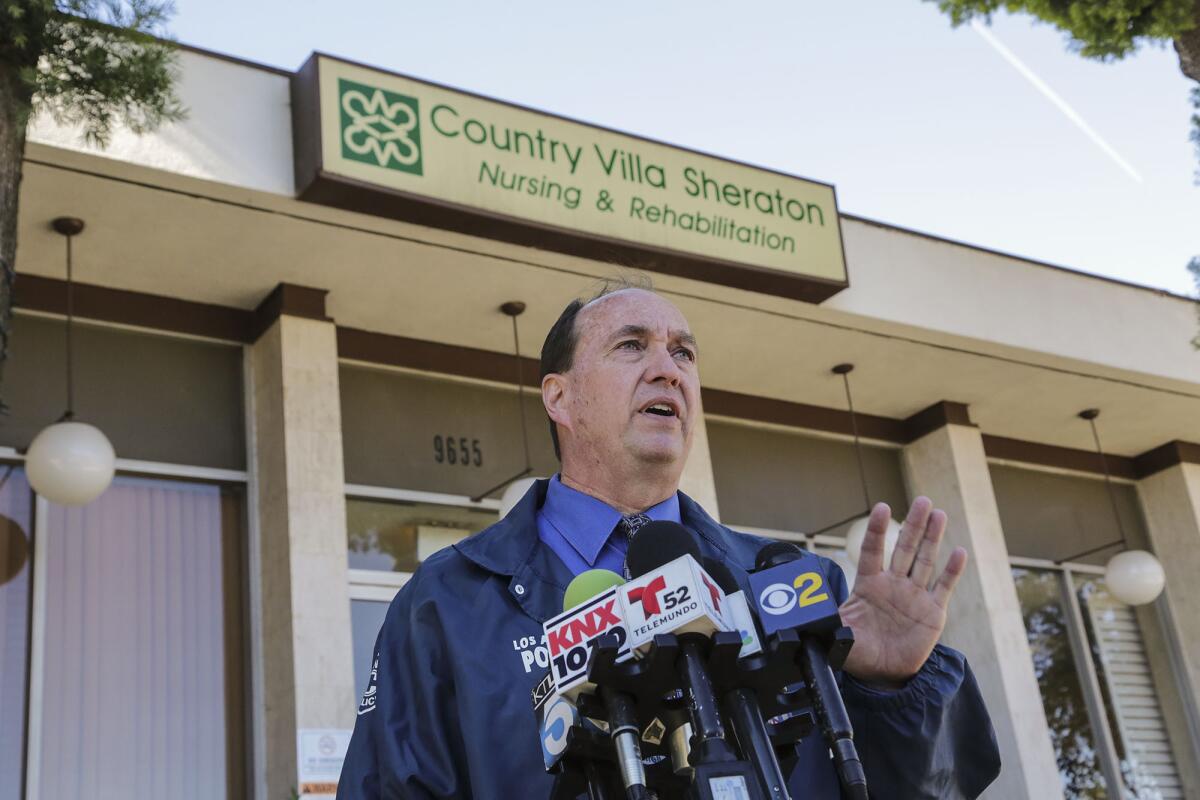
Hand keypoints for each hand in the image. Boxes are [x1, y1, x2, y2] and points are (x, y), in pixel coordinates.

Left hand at [839, 497, 966, 687]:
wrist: (882, 673)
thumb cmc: (858, 650)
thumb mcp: (839, 633)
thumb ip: (827, 620)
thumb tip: (805, 613)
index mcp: (869, 584)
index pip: (873, 551)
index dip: (878, 530)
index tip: (882, 507)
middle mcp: (893, 584)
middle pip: (904, 548)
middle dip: (913, 525)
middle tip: (922, 500)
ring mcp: (915, 595)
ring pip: (925, 560)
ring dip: (933, 538)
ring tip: (938, 514)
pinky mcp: (933, 611)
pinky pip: (943, 587)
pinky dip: (952, 570)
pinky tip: (959, 552)